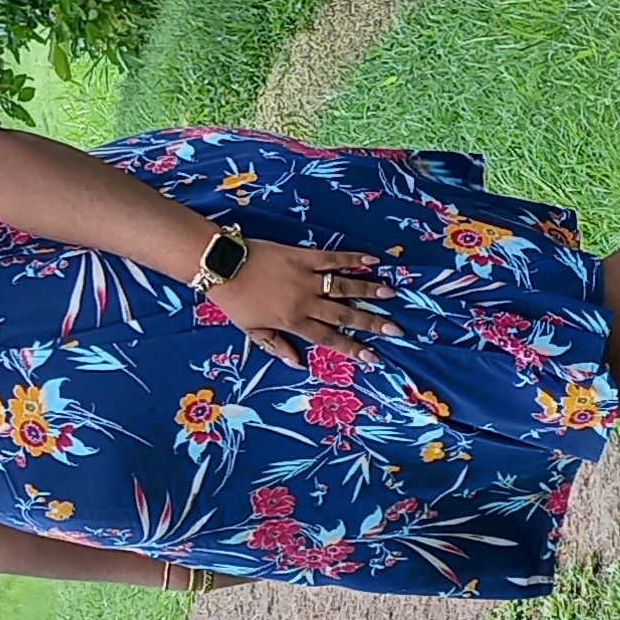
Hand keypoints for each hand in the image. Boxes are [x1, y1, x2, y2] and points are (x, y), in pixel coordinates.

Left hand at [204, 235, 391, 366]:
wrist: (222, 266)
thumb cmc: (235, 301)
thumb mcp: (252, 331)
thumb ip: (277, 347)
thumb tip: (299, 364)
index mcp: (293, 322)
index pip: (329, 339)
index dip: (354, 349)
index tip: (375, 357)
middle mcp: (305, 301)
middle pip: (344, 315)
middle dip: (372, 323)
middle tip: (396, 329)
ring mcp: (306, 277)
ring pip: (344, 285)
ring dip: (369, 290)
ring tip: (391, 294)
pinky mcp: (302, 256)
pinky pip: (332, 258)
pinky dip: (352, 258)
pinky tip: (371, 259)